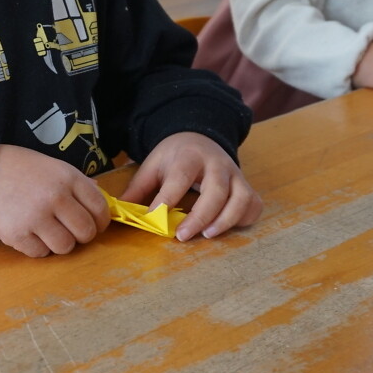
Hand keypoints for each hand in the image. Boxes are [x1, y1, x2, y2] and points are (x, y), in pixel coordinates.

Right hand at [0, 144, 109, 257]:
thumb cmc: (21, 170)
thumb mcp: (53, 167)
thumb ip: (78, 184)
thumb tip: (100, 203)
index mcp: (68, 178)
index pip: (100, 209)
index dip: (100, 221)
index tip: (92, 224)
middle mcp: (55, 197)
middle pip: (86, 232)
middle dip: (81, 235)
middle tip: (68, 229)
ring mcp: (35, 217)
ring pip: (65, 247)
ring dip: (59, 242)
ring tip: (46, 230)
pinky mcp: (17, 234)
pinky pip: (40, 253)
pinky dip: (36, 246)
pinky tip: (29, 232)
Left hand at [120, 132, 261, 241]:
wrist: (200, 137)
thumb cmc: (174, 157)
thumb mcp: (152, 166)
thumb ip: (138, 189)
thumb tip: (118, 212)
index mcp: (189, 156)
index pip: (180, 178)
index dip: (167, 200)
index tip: (155, 219)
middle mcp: (216, 164)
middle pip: (215, 190)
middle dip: (200, 215)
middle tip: (182, 236)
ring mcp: (235, 175)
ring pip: (241, 197)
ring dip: (226, 219)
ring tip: (207, 235)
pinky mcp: (247, 186)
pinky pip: (254, 203)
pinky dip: (245, 218)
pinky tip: (227, 229)